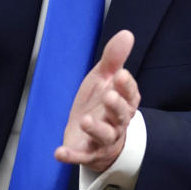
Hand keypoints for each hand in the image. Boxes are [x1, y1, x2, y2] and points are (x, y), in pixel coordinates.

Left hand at [55, 29, 140, 172]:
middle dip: (116, 107)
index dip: (126, 86)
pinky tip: (59, 152)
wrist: (89, 133)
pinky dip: (71, 155)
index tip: (120, 75)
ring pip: (104, 136)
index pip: (131, 95)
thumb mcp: (104, 78)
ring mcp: (103, 140)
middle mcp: (117, 122)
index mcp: (124, 102)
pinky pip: (81, 156)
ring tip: (86, 120)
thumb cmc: (99, 103)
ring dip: (96, 129)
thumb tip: (127, 34)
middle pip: (121, 116)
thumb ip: (114, 58)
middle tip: (108, 96)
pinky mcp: (88, 153)